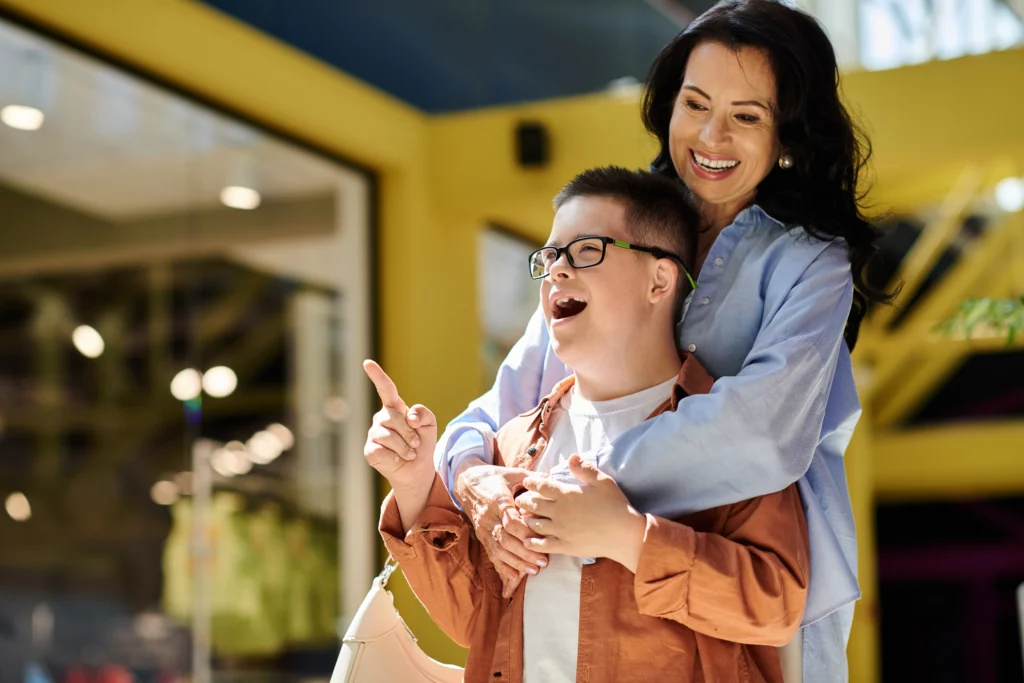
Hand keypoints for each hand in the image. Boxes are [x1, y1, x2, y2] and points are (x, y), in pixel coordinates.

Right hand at [363, 360, 435, 491]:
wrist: (418, 470)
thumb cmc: (421, 444)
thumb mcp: (429, 424)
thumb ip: (423, 413)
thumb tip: (409, 416)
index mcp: (394, 408)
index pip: (386, 389)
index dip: (377, 376)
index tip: (367, 363)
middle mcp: (381, 419)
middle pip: (395, 417)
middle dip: (410, 432)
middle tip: (415, 443)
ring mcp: (373, 434)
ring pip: (389, 435)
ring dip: (405, 447)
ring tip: (409, 453)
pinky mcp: (370, 450)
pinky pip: (384, 449)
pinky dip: (397, 456)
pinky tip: (397, 459)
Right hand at [455, 463, 548, 597]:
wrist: (466, 483)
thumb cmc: (493, 478)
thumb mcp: (509, 473)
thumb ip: (528, 477)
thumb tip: (547, 478)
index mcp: (497, 500)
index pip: (511, 520)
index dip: (526, 532)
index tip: (542, 540)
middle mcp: (488, 517)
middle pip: (506, 539)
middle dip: (525, 552)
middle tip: (543, 562)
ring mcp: (483, 529)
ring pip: (499, 549)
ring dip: (516, 562)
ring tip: (534, 570)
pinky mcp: (481, 536)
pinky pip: (491, 554)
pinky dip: (503, 566)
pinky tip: (515, 577)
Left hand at [516, 454, 646, 570]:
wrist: (624, 535)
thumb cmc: (615, 505)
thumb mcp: (603, 481)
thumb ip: (584, 469)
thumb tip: (571, 457)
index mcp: (567, 494)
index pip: (541, 486)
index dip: (531, 482)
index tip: (527, 481)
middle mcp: (559, 512)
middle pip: (532, 504)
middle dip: (523, 500)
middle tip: (520, 499)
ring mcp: (560, 530)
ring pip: (534, 524)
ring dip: (527, 519)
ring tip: (524, 516)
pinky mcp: (563, 546)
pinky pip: (541, 545)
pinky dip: (531, 542)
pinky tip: (527, 540)